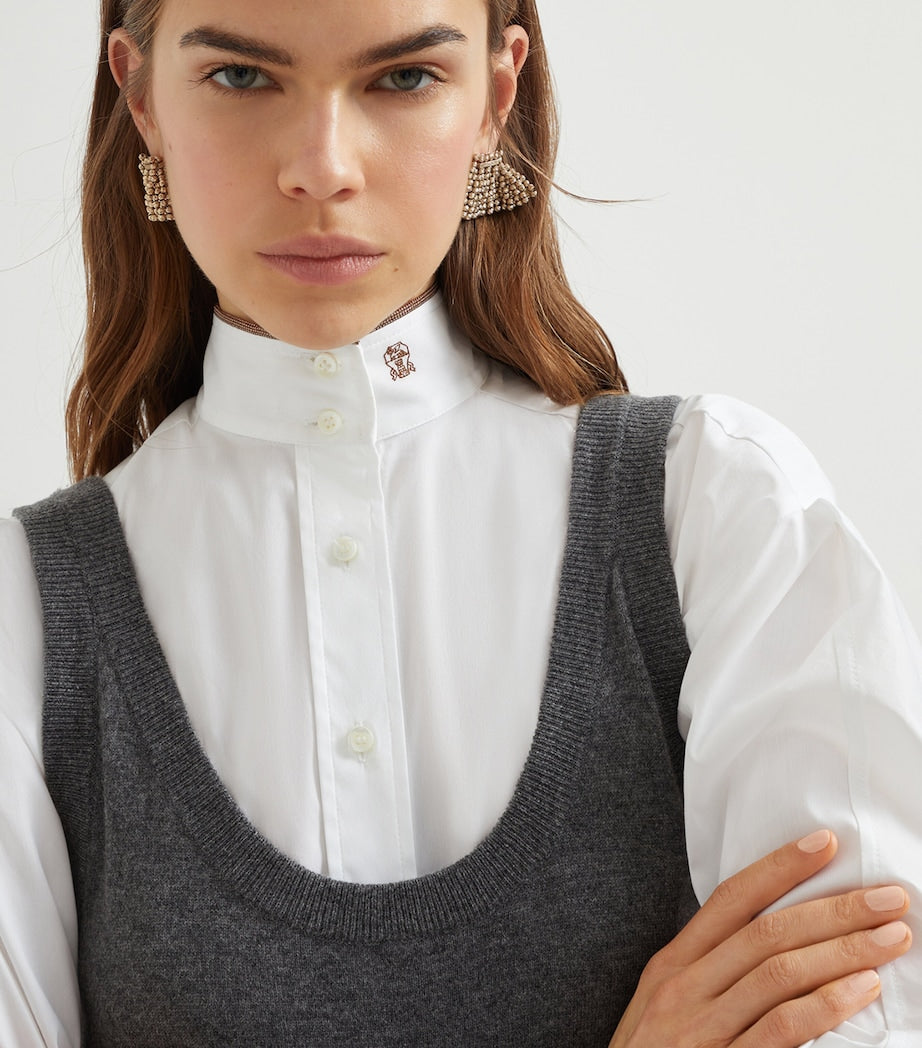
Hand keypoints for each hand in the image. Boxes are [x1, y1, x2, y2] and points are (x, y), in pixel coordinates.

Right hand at [609, 830, 910, 1046]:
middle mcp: (684, 986)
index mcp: (672, 963)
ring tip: (891, 938)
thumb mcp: (666, 1006)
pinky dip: (825, 1006)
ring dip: (843, 950)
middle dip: (834, 909)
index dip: (780, 867)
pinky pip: (779, 1029)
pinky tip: (859, 990)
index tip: (825, 844)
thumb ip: (710, 973)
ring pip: (779, 973)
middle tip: (888, 897)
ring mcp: (700, 1027)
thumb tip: (774, 942)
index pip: (731, 899)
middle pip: (767, 932)